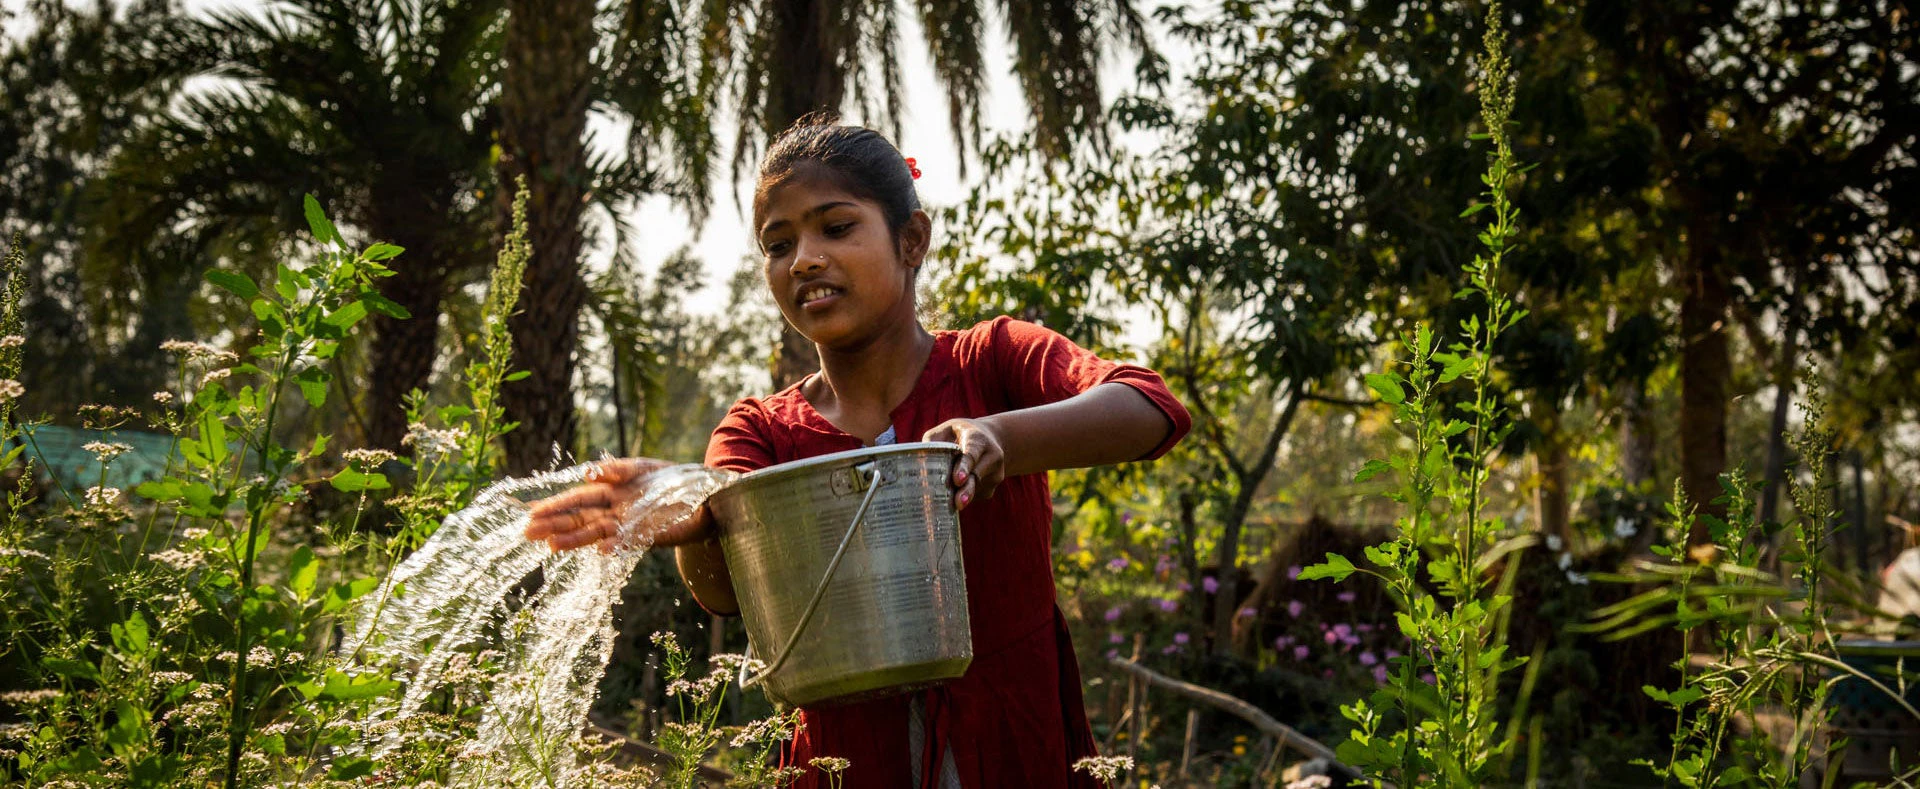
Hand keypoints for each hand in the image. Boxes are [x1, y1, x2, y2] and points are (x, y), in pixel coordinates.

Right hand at [525, 458, 679, 552]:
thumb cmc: (670, 479)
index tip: (531, 513)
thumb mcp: (642, 468)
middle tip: (527, 533)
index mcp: (608, 493)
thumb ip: (617, 469)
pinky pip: (629, 542)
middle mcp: (613, 512)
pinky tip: (601, 549)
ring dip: (575, 540)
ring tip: (552, 546)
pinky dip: (615, 546)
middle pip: (579, 519)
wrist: (707, 494)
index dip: (554, 506)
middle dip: (554, 526)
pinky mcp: (649, 536)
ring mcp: (629, 526)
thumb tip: (590, 471)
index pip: (576, 500)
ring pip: (597, 533)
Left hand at [922, 418, 1004, 510]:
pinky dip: (963, 495)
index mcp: (978, 439)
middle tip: (958, 503)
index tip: (958, 480)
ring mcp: (995, 473)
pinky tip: (960, 486)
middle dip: (967, 491)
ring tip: (952, 496)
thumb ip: (934, 440)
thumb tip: (920, 460)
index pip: (971, 454)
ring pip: (975, 489)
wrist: (992, 438)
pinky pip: (975, 496)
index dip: (964, 467)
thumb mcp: (948, 428)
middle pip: (976, 476)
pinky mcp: (992, 487)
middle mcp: (992, 455)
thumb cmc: (962, 434)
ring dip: (961, 494)